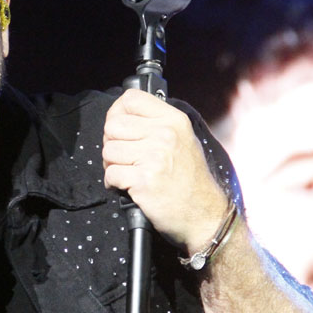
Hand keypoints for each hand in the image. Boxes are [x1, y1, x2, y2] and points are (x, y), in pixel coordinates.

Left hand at [102, 89, 226, 250]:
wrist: (204, 214)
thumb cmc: (190, 179)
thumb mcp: (183, 140)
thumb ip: (156, 124)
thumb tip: (121, 114)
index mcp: (174, 120)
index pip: (131, 99)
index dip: (118, 112)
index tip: (120, 127)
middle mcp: (165, 135)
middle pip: (113, 125)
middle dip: (112, 142)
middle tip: (123, 156)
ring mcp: (154, 157)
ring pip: (108, 150)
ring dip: (111, 165)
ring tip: (127, 172)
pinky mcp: (144, 180)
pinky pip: (110, 174)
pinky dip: (113, 183)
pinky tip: (127, 187)